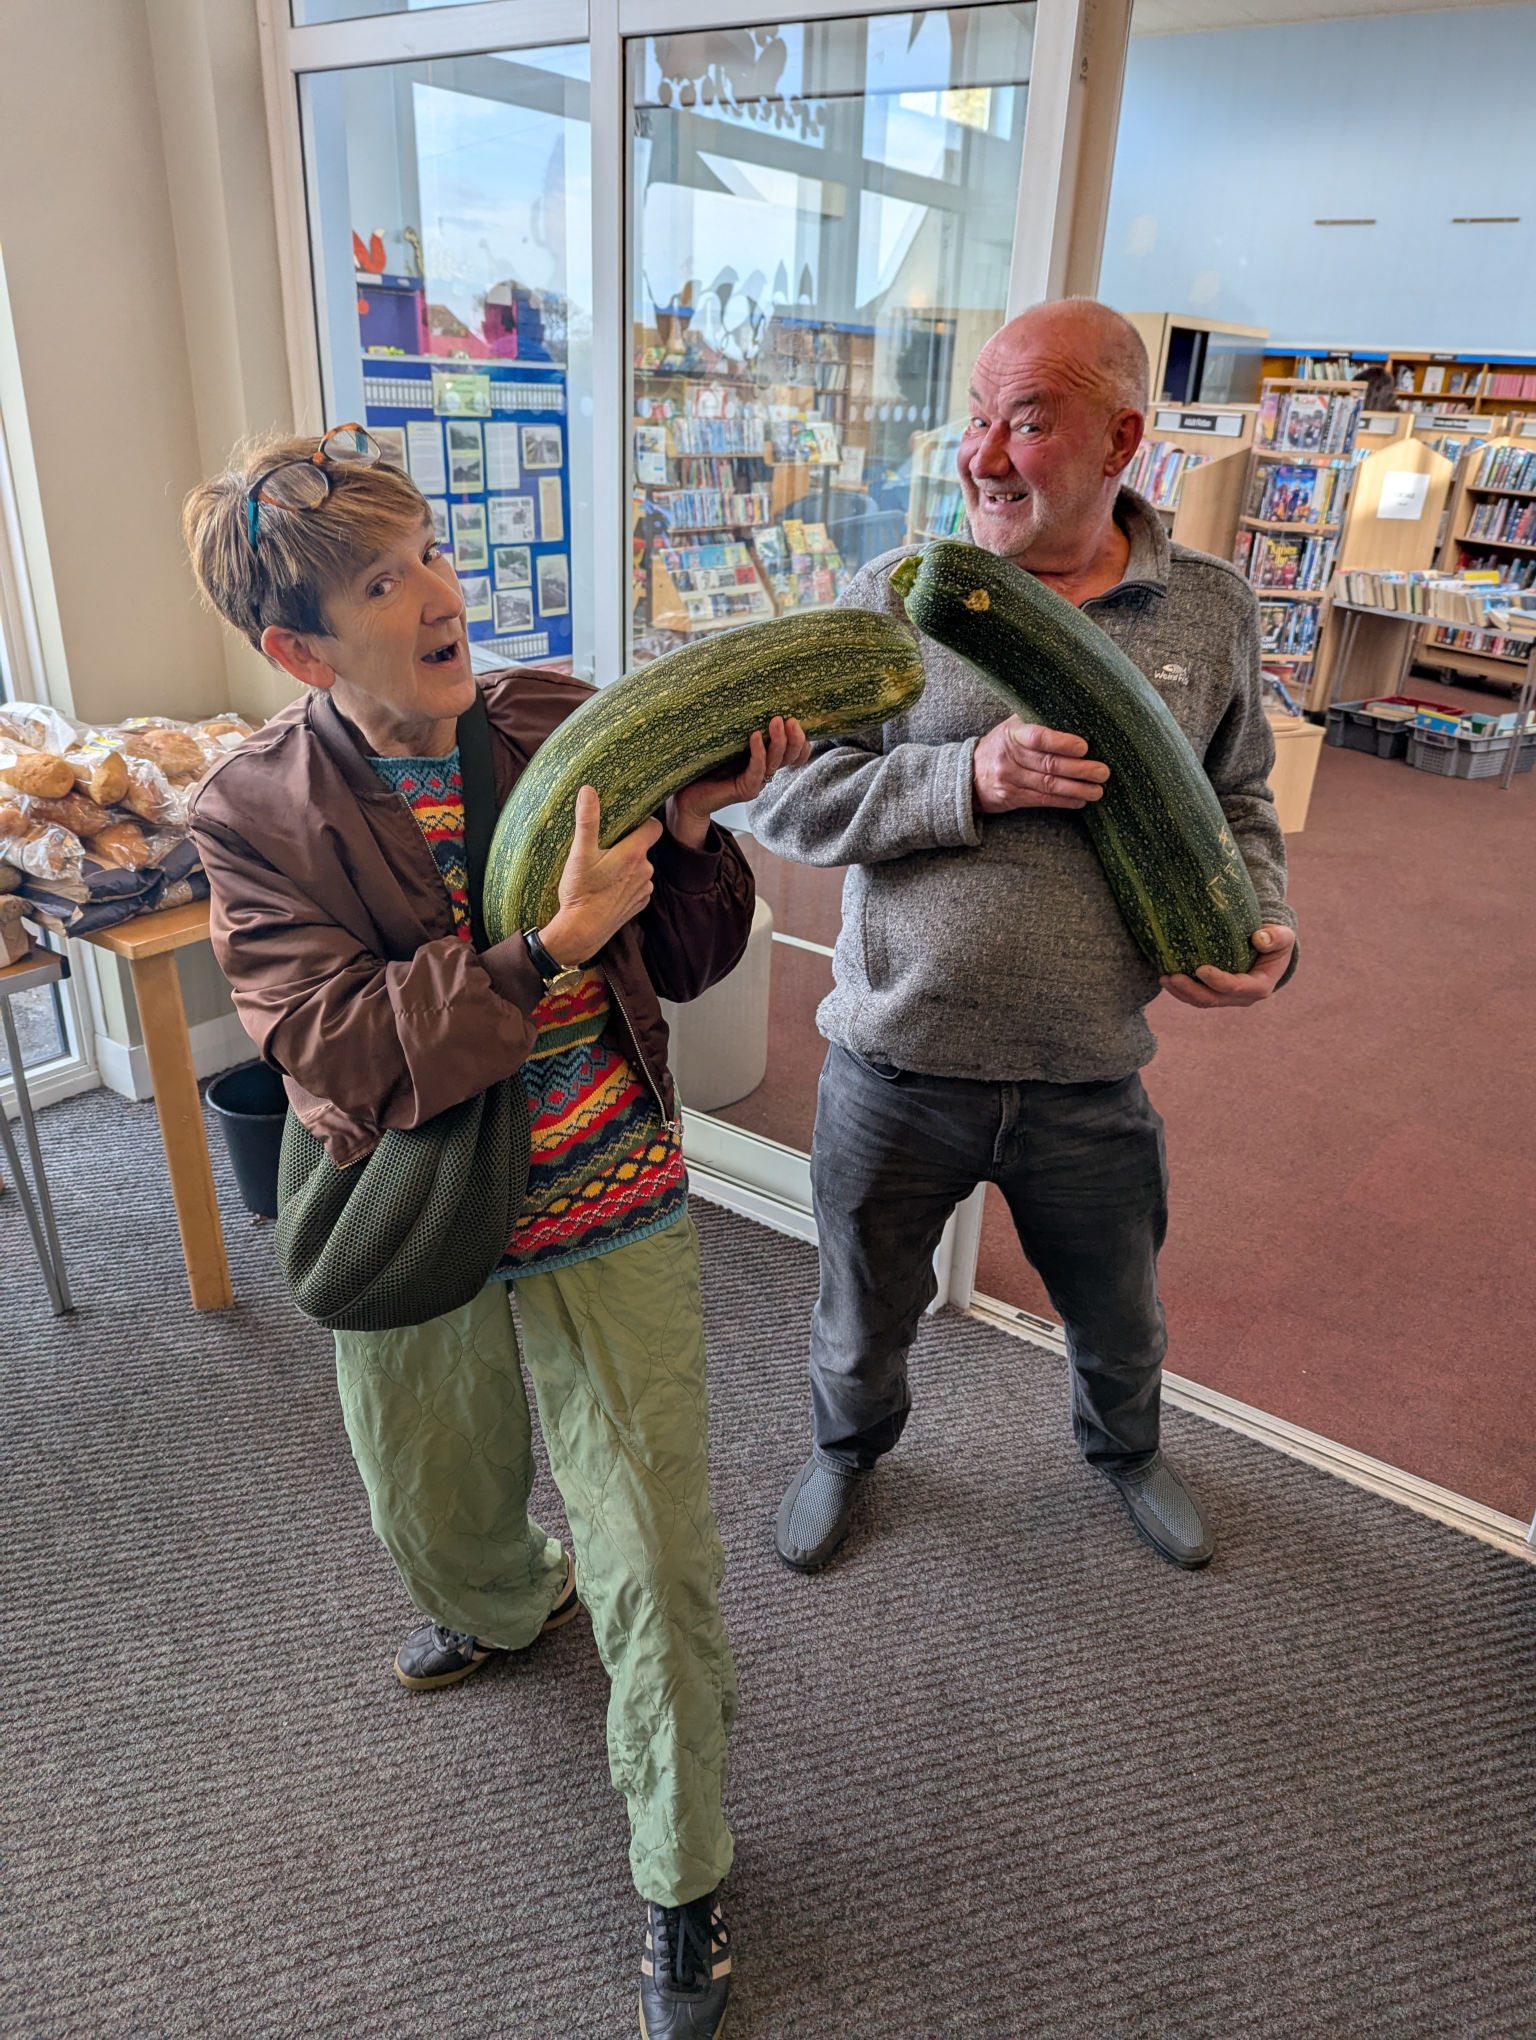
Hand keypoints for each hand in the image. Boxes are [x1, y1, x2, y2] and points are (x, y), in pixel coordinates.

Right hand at [539, 785, 661, 964]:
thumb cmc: (580, 892)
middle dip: (628, 845)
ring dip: (627, 867)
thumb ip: (588, 820)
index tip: (628, 822)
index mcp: (635, 853)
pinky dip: (626, 884)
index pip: (654, 827)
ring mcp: (644, 889)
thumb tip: (588, 790)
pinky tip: (608, 888)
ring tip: (604, 871)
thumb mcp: (580, 853)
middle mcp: (646, 870)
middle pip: (643, 847)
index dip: (643, 821)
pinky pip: (637, 886)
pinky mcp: (639, 904)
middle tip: (605, 849)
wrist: (581, 931)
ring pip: (640, 868)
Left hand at [667, 716, 812, 849]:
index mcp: (765, 759)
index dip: (802, 742)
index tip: (797, 721)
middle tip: (790, 719)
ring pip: (776, 762)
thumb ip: (740, 726)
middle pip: (790, 757)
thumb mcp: (728, 740)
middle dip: (795, 738)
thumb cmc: (705, 764)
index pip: (795, 754)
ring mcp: (756, 782)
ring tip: (776, 721)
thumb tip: (749, 693)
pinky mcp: (745, 790)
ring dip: (779, 741)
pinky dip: (758, 753)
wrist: (687, 794)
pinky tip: (755, 737)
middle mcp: (764, 771)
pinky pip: (757, 771)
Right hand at [972, 718, 1108, 813]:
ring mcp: (1009, 779)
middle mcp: (1009, 757)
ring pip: (1049, 785)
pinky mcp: (1012, 798)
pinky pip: (1042, 800)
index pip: (1038, 737)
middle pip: (1049, 764)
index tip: (1084, 747)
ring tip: (1098, 790)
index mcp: (1012, 734)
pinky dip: (1064, 801)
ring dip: (1077, 789)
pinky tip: (1080, 801)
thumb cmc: (1000, 746)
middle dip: (1079, 769)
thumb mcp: (1011, 728)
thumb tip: (1074, 712)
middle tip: (1102, 771)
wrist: (968, 775)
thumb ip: (1035, 721)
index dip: (1062, 742)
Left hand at [1159, 924, 1295, 1008]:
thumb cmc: (1276, 940)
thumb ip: (1275, 937)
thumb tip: (1259, 939)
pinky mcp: (1216, 993)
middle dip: (1191, 991)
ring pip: (1201, 1001)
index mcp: (1260, 986)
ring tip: (1164, 978)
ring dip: (1181, 993)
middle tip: (1171, 977)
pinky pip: (1196, 996)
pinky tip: (1165, 977)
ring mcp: (1228, 998)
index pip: (1236, 987)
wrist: (1269, 948)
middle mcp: (1243, 997)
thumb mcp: (1283, 936)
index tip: (1200, 969)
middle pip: (1213, 999)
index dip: (1218, 981)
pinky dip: (1181, 990)